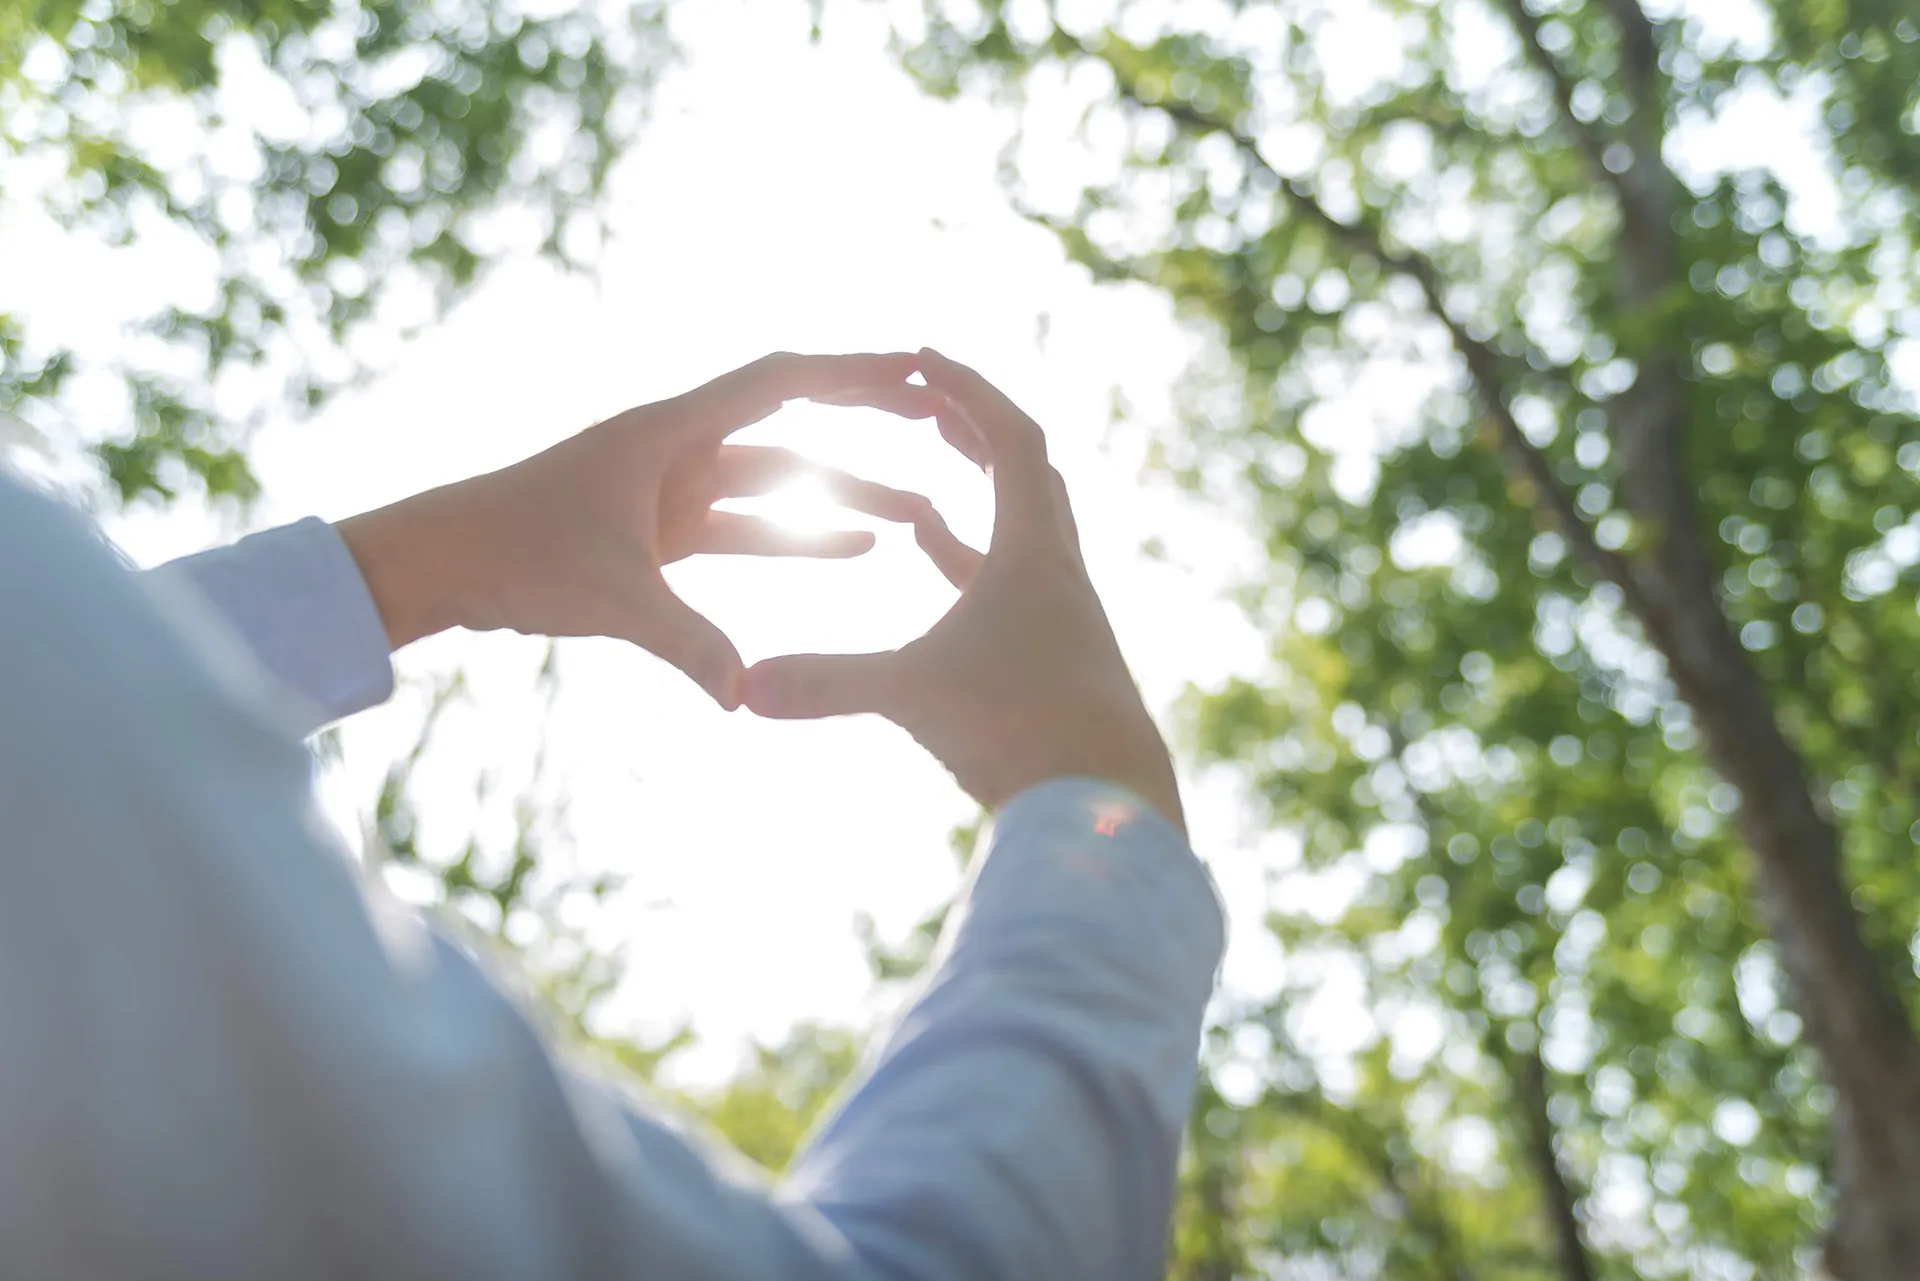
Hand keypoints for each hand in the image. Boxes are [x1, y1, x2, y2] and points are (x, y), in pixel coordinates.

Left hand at [335, 352, 935, 707]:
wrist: (441, 561)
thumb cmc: (512, 552)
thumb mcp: (608, 595)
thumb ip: (684, 642)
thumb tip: (742, 694)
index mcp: (669, 430)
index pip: (780, 383)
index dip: (851, 374)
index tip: (915, 372)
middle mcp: (679, 448)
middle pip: (793, 426)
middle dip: (866, 425)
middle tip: (937, 424)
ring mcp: (673, 489)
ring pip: (778, 484)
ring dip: (841, 497)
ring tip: (916, 515)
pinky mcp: (664, 531)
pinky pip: (749, 529)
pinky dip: (799, 537)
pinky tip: (853, 553)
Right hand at [742, 349, 1184, 833]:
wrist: (1108, 805)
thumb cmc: (1022, 732)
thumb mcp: (912, 696)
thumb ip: (825, 684)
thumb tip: (740, 687)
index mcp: (1035, 552)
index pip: (1011, 439)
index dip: (968, 392)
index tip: (924, 360)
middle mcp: (1060, 572)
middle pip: (1028, 473)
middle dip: (974, 432)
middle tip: (926, 405)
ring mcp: (1065, 616)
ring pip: (1024, 531)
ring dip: (978, 496)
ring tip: (920, 480)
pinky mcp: (1060, 658)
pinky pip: (1015, 586)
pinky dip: (975, 562)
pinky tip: (939, 562)